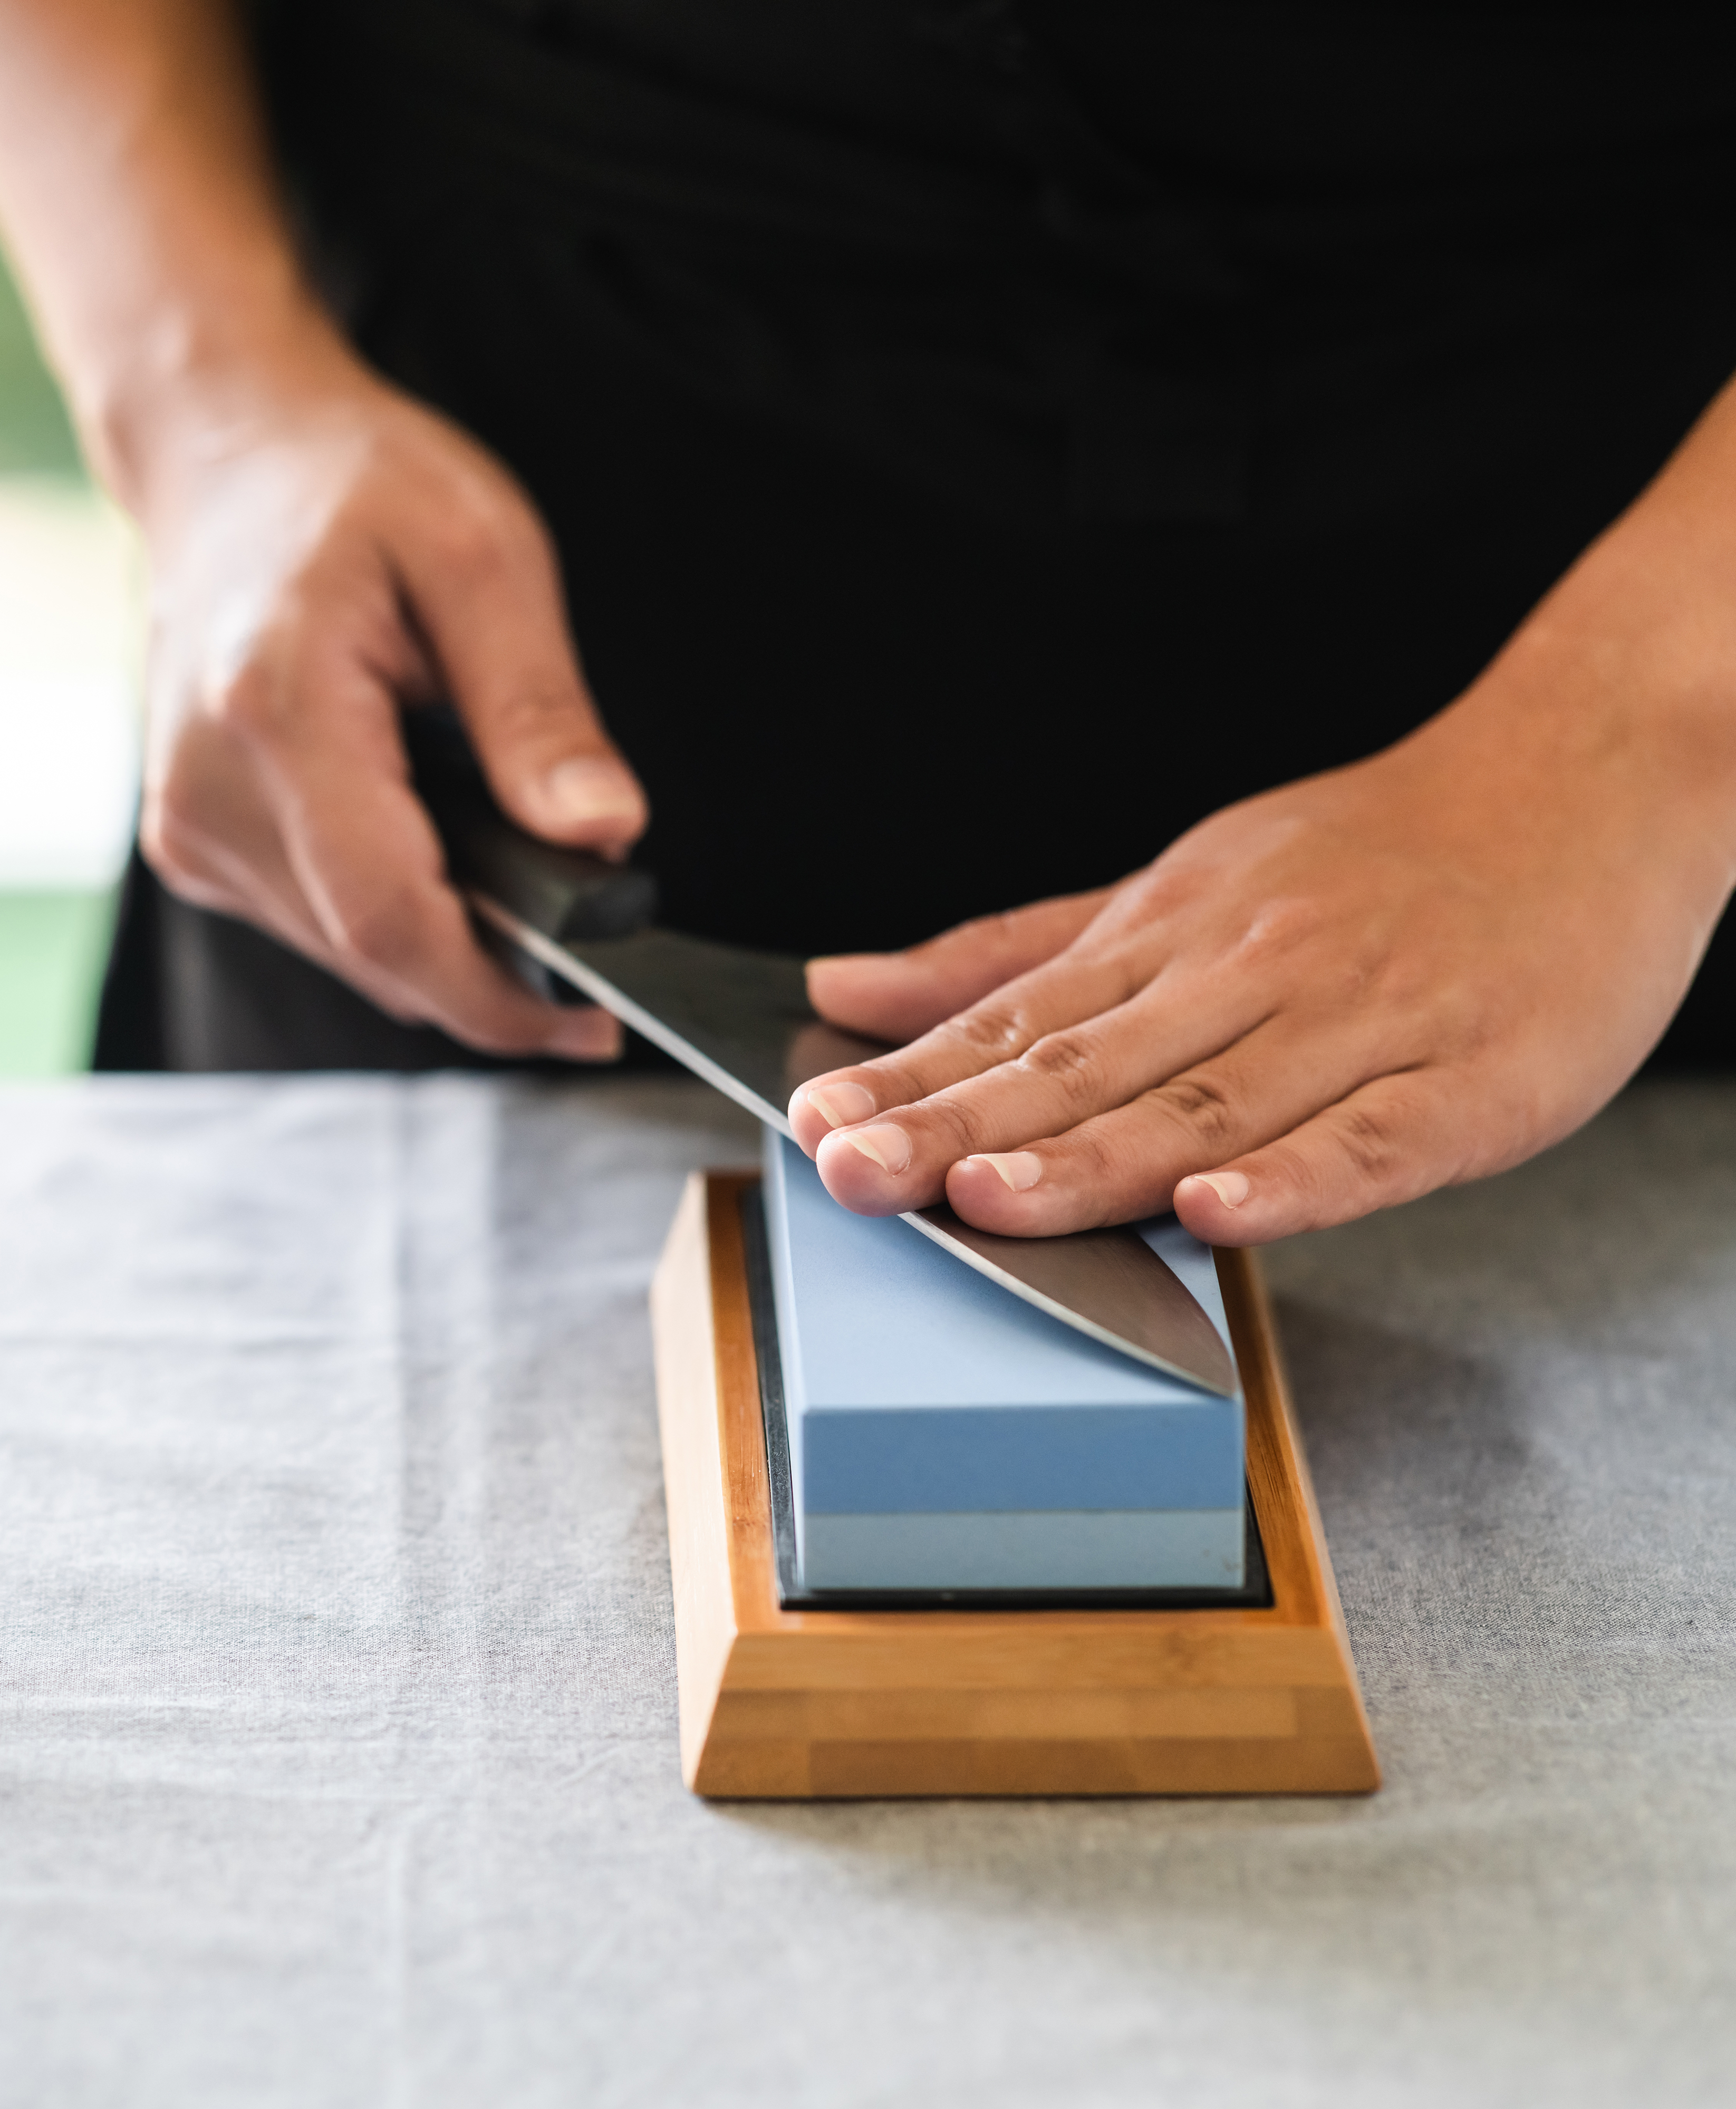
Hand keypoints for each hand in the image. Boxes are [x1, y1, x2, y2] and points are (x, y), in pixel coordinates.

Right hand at [123, 332, 647, 1056]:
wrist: (227, 456)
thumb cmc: (356, 486)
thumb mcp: (483, 560)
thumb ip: (539, 711)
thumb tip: (604, 837)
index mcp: (277, 713)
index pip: (391, 918)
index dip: (496, 994)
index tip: (587, 1022)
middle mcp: (208, 787)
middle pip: (369, 952)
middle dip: (486, 971)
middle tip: (581, 941)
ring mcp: (186, 821)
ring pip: (341, 950)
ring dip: (438, 936)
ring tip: (500, 855)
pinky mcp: (188, 839)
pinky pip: (310, 920)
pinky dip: (383, 904)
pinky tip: (418, 830)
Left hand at [780, 619, 1735, 1243]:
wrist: (1593, 779)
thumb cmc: (1375, 857)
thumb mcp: (1179, 884)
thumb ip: (1012, 952)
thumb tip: (844, 984)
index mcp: (1174, 933)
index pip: (1016, 1019)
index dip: (910, 1077)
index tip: (812, 1120)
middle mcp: (1252, 973)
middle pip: (1086, 1065)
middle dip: (958, 1126)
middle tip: (852, 1169)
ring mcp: (1365, 1026)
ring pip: (1207, 1104)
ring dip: (1090, 1158)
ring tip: (983, 1200)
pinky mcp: (1473, 1084)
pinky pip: (1372, 1142)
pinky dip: (1294, 1180)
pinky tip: (1217, 1216)